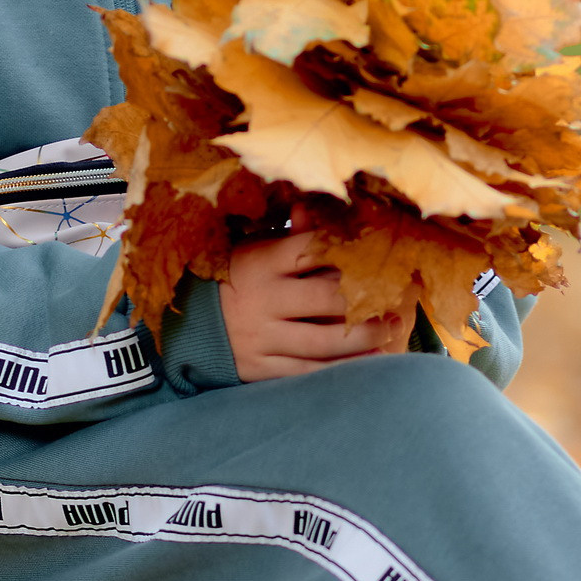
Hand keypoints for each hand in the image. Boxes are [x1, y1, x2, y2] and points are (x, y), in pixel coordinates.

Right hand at [219, 227, 412, 382]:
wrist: (185, 325)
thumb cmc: (231, 279)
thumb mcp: (252, 249)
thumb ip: (288, 236)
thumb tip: (310, 208)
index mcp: (262, 262)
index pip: (314, 251)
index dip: (351, 252)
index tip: (381, 255)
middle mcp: (263, 300)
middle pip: (327, 299)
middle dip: (366, 300)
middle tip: (396, 299)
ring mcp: (262, 336)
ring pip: (323, 341)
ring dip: (364, 337)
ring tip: (390, 329)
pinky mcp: (260, 367)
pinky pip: (308, 371)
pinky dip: (342, 369)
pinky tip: (370, 362)